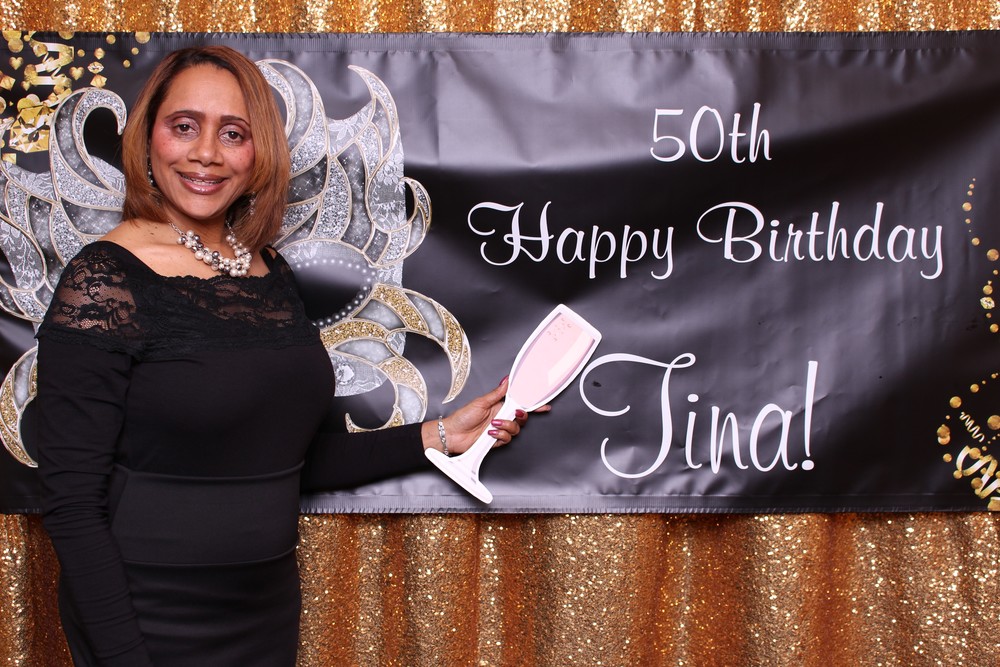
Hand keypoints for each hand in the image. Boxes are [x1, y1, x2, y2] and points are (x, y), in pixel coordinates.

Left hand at [422, 377, 549, 454]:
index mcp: (499, 405)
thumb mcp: (480, 402)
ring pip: (516, 429)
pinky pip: (507, 438)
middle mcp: (501, 417)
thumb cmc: (462, 417)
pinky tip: (491, 433)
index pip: (519, 403)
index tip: (543, 404)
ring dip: (507, 426)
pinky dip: (501, 435)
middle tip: (515, 413)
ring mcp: (500, 429)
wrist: (452, 434)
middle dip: (521, 416)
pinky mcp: (496, 440)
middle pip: (521, 417)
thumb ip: (496, 393)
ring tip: (494, 424)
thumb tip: (506, 381)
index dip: (532, 404)